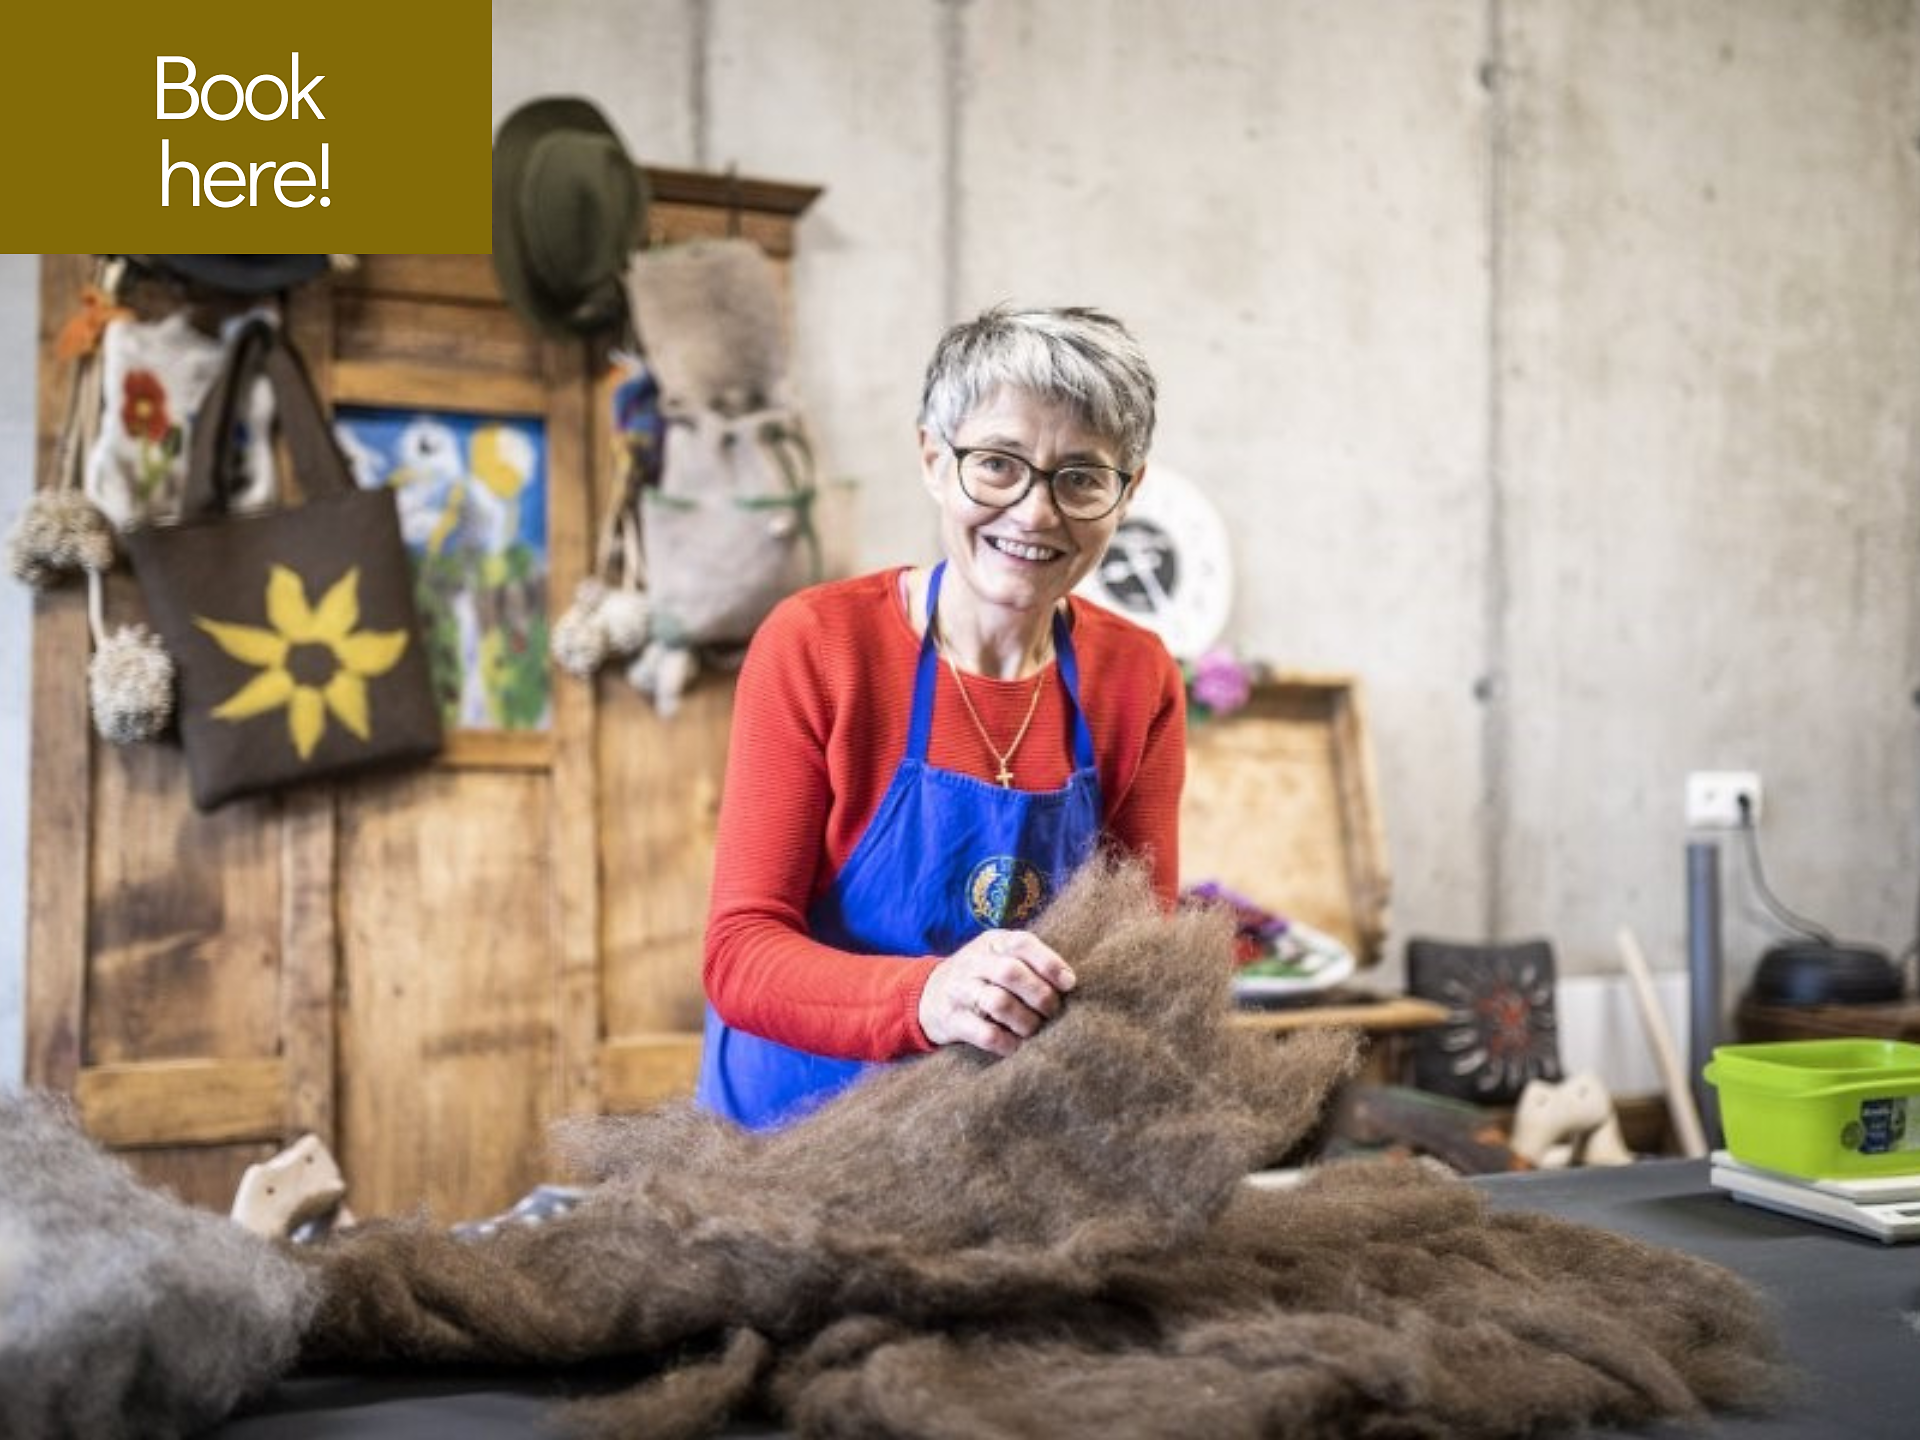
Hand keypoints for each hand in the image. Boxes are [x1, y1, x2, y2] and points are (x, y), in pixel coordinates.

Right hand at [918, 929, 1076, 1057]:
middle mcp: (974, 962)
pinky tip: (1016, 1046)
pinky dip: (1006, 1043)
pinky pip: (985, 1033)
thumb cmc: (979, 977)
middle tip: (1053, 1011)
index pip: (1023, 943)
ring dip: (1025, 1021)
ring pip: (999, 1002)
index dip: (1050, 963)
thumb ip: (1027, 962)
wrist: (926, 995)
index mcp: (991, 943)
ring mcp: (960, 990)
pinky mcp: (951, 1019)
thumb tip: (1070, 983)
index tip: (1070, 984)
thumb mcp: (997, 957)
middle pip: (1011, 973)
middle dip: (1040, 995)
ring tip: (1034, 1030)